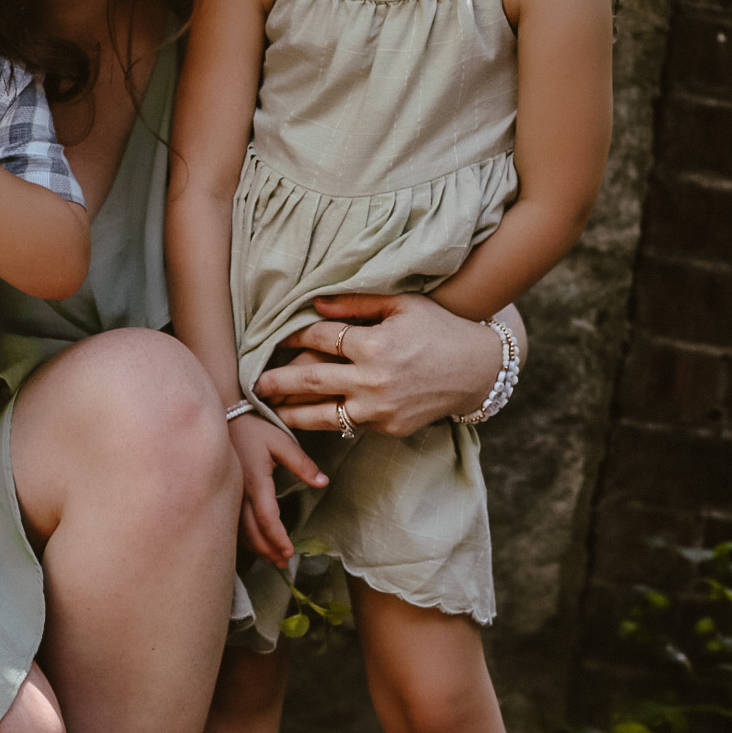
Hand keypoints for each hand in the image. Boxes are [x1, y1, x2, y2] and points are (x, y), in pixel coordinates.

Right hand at [229, 411, 326, 566]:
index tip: (289, 553)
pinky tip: (253, 542)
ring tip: (271, 558)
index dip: (278, 539)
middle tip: (282, 562)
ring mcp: (228, 495)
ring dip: (256, 547)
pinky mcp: (223, 493)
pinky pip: (232, 522)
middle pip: (253, 532)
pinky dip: (244, 537)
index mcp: (256, 481)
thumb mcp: (282, 442)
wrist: (221, 417)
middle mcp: (239, 493)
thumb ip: (303, 464)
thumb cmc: (253, 428)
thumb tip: (323, 483)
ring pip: (240, 531)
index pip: (267, 519)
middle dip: (268, 550)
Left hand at [254, 294, 506, 438]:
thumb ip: (358, 303)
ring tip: (270, 408)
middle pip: (310, 380)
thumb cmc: (439, 329)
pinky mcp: (388, 429)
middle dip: (277, 381)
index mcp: (375, 345)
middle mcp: (373, 381)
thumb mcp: (403, 304)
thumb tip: (316, 304)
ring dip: (291, 412)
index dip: (295, 334)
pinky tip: (307, 417)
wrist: (478, 370)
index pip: (321, 337)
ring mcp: (379, 410)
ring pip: (322, 414)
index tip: (277, 335)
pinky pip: (348, 425)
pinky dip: (325, 421)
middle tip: (253, 383)